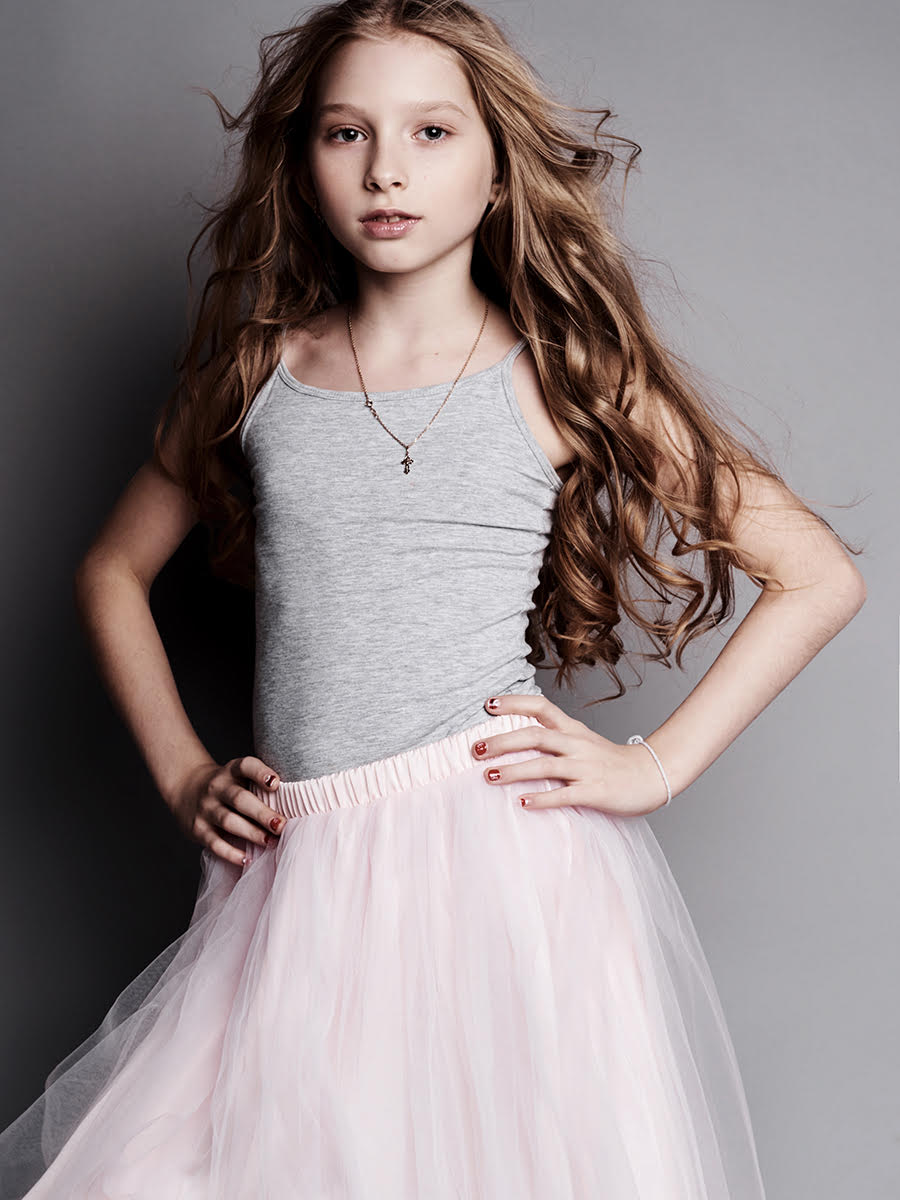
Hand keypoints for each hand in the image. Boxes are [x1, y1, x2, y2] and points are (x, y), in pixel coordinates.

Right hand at [167, 755, 286, 865]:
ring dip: (251, 833)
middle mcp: (217, 787)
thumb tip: (297, 805)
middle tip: (281, 825)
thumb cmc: (227, 786)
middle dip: (262, 813)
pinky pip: (214, 843)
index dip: (261, 773)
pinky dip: (230, 853)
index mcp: (231, 771)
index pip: (246, 766)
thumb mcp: (239, 775)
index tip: (276, 783)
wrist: (186, 788)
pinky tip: (247, 859)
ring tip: (271, 842)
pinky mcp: (198, 829)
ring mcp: (206, 808)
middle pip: (239, 799)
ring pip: (228, 821)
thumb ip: (261, 785)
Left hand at [474, 694, 669, 816]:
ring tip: (489, 777)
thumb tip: (514, 740)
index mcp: (572, 729)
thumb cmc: (611, 762)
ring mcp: (585, 767)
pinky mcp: (594, 791)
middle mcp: (576, 744)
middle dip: (503, 741)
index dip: (513, 703)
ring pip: (544, 764)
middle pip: (535, 735)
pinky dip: (542, 799)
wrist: (651, 776)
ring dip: (514, 770)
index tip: (487, 705)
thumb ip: (554, 739)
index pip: (540, 707)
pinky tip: (522, 804)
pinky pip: (564, 794)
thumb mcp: (583, 741)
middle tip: (476, 750)